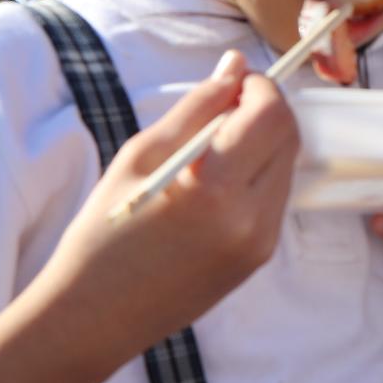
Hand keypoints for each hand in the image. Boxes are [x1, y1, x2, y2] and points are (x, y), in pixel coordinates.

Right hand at [0, 51, 299, 382]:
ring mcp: (259, 244)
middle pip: (288, 139)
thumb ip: (196, 107)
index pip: (270, 115)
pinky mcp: (258, 261)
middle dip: (265, 111)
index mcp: (214, 187)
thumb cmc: (104, 232)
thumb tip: (236, 65)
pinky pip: (274, 201)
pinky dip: (257, 177)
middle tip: (225, 107)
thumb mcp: (141, 156)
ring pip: (286, 169)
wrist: (94, 317)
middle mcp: (249, 218)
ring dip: (263, 144)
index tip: (233, 83)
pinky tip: (217, 182)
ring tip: (214, 147)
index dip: (259, 87)